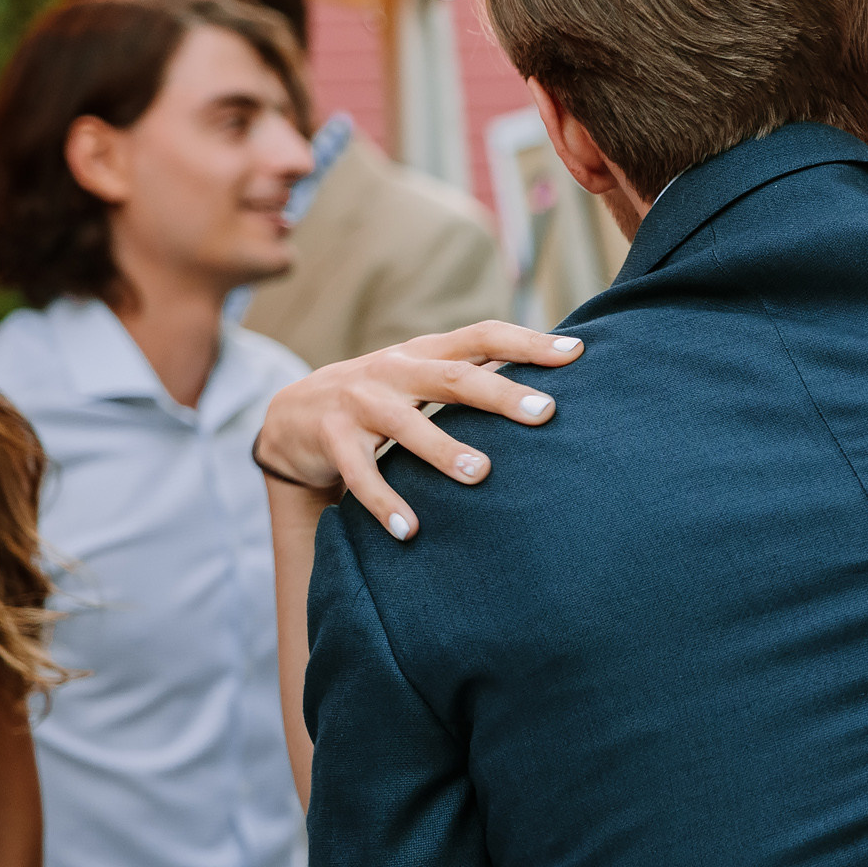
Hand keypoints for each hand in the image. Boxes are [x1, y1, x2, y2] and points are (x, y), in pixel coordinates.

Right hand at [252, 322, 584, 538]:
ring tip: (481, 474)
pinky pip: (360, 474)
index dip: (528, 343)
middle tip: (545, 413)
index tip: (575, 354)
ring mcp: (359, 403)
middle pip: (454, 377)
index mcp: (426, 352)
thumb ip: (473, 370)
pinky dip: (385, 502)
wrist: (292, 414)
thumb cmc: (383, 395)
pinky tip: (411, 530)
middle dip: (501, 394)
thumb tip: (550, 371)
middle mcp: (394, 370)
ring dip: (444, 450)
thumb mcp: (422, 374)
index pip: (483, 336)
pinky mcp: (331, 440)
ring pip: (406, 425)